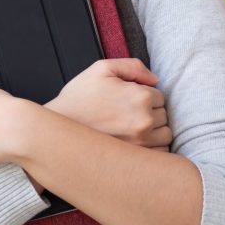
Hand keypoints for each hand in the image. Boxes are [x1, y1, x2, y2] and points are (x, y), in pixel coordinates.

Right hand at [46, 59, 170, 150]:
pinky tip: (134, 143)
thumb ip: (132, 66)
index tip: (127, 100)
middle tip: (126, 114)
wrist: (59, 129)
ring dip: (154, 131)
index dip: (144, 95)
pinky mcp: (137, 158)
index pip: (160, 95)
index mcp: (140, 96)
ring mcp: (142, 142)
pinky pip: (161, 154)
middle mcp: (144, 120)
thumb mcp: (100, 69)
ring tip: (131, 128)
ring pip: (165, 134)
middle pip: (164, 114)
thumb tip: (155, 79)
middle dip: (150, 112)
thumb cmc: (77, 99)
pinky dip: (152, 149)